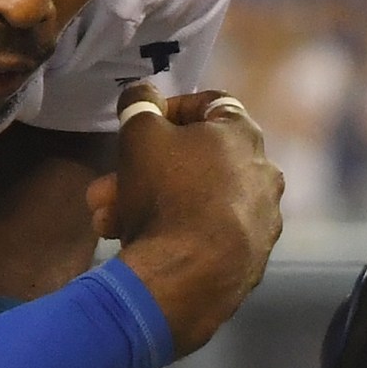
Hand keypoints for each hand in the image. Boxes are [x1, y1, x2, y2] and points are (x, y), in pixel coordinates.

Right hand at [85, 82, 284, 355]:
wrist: (191, 275)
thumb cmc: (166, 192)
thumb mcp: (139, 136)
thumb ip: (139, 106)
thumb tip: (143, 92)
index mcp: (243, 135)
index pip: (211, 104)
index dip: (171, 109)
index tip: (141, 124)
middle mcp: (262, 173)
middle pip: (194, 160)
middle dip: (142, 171)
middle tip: (104, 190)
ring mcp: (261, 220)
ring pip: (194, 200)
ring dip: (148, 205)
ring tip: (106, 223)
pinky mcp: (251, 259)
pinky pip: (206, 235)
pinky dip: (175, 234)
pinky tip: (139, 246)